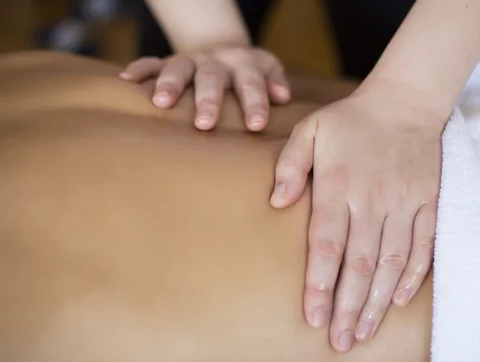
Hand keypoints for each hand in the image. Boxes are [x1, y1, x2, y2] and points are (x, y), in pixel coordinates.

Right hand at [119, 46, 290, 130]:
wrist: (220, 47)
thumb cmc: (247, 70)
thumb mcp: (267, 68)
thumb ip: (276, 81)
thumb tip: (283, 97)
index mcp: (243, 65)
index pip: (251, 84)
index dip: (254, 103)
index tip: (256, 126)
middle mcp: (215, 61)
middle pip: (212, 78)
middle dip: (208, 100)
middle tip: (205, 124)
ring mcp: (189, 61)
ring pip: (178, 69)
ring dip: (170, 85)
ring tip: (160, 103)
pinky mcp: (167, 61)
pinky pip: (151, 62)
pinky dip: (139, 70)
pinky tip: (126, 80)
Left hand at [271, 81, 443, 352]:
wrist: (406, 101)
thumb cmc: (351, 119)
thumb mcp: (310, 130)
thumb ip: (291, 165)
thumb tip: (277, 202)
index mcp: (339, 184)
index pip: (327, 244)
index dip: (320, 284)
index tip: (312, 318)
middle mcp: (373, 198)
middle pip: (360, 263)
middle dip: (348, 306)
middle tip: (339, 341)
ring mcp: (405, 201)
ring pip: (392, 261)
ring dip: (378, 300)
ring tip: (364, 332)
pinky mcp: (428, 202)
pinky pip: (423, 245)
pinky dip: (413, 275)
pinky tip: (400, 300)